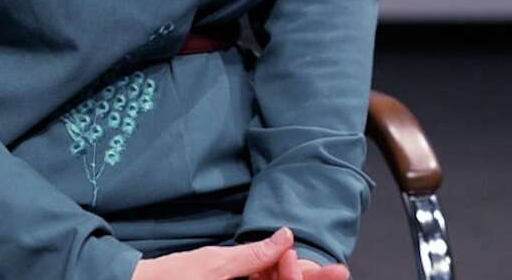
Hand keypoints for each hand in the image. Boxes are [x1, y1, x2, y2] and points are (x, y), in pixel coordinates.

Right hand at [126, 227, 350, 279]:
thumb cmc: (173, 278)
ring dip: (289, 274)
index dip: (310, 279)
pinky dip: (271, 274)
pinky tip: (281, 262)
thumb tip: (286, 236)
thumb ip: (254, 255)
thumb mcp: (216, 264)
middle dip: (307, 278)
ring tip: (314, 265)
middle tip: (338, 271)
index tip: (336, 271)